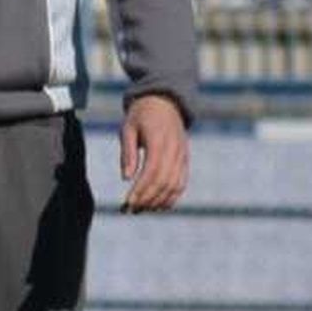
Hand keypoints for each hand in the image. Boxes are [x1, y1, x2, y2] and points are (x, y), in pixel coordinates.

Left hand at [120, 94, 189, 212]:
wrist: (165, 100)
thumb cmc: (142, 114)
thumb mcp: (128, 128)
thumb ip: (128, 153)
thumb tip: (126, 178)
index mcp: (159, 140)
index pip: (151, 172)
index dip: (140, 190)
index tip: (127, 202)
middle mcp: (174, 150)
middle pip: (164, 182)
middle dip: (147, 199)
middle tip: (131, 210)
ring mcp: (182, 156)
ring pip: (175, 186)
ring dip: (159, 201)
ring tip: (142, 209)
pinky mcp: (185, 160)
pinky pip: (182, 183)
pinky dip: (171, 197)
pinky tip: (158, 205)